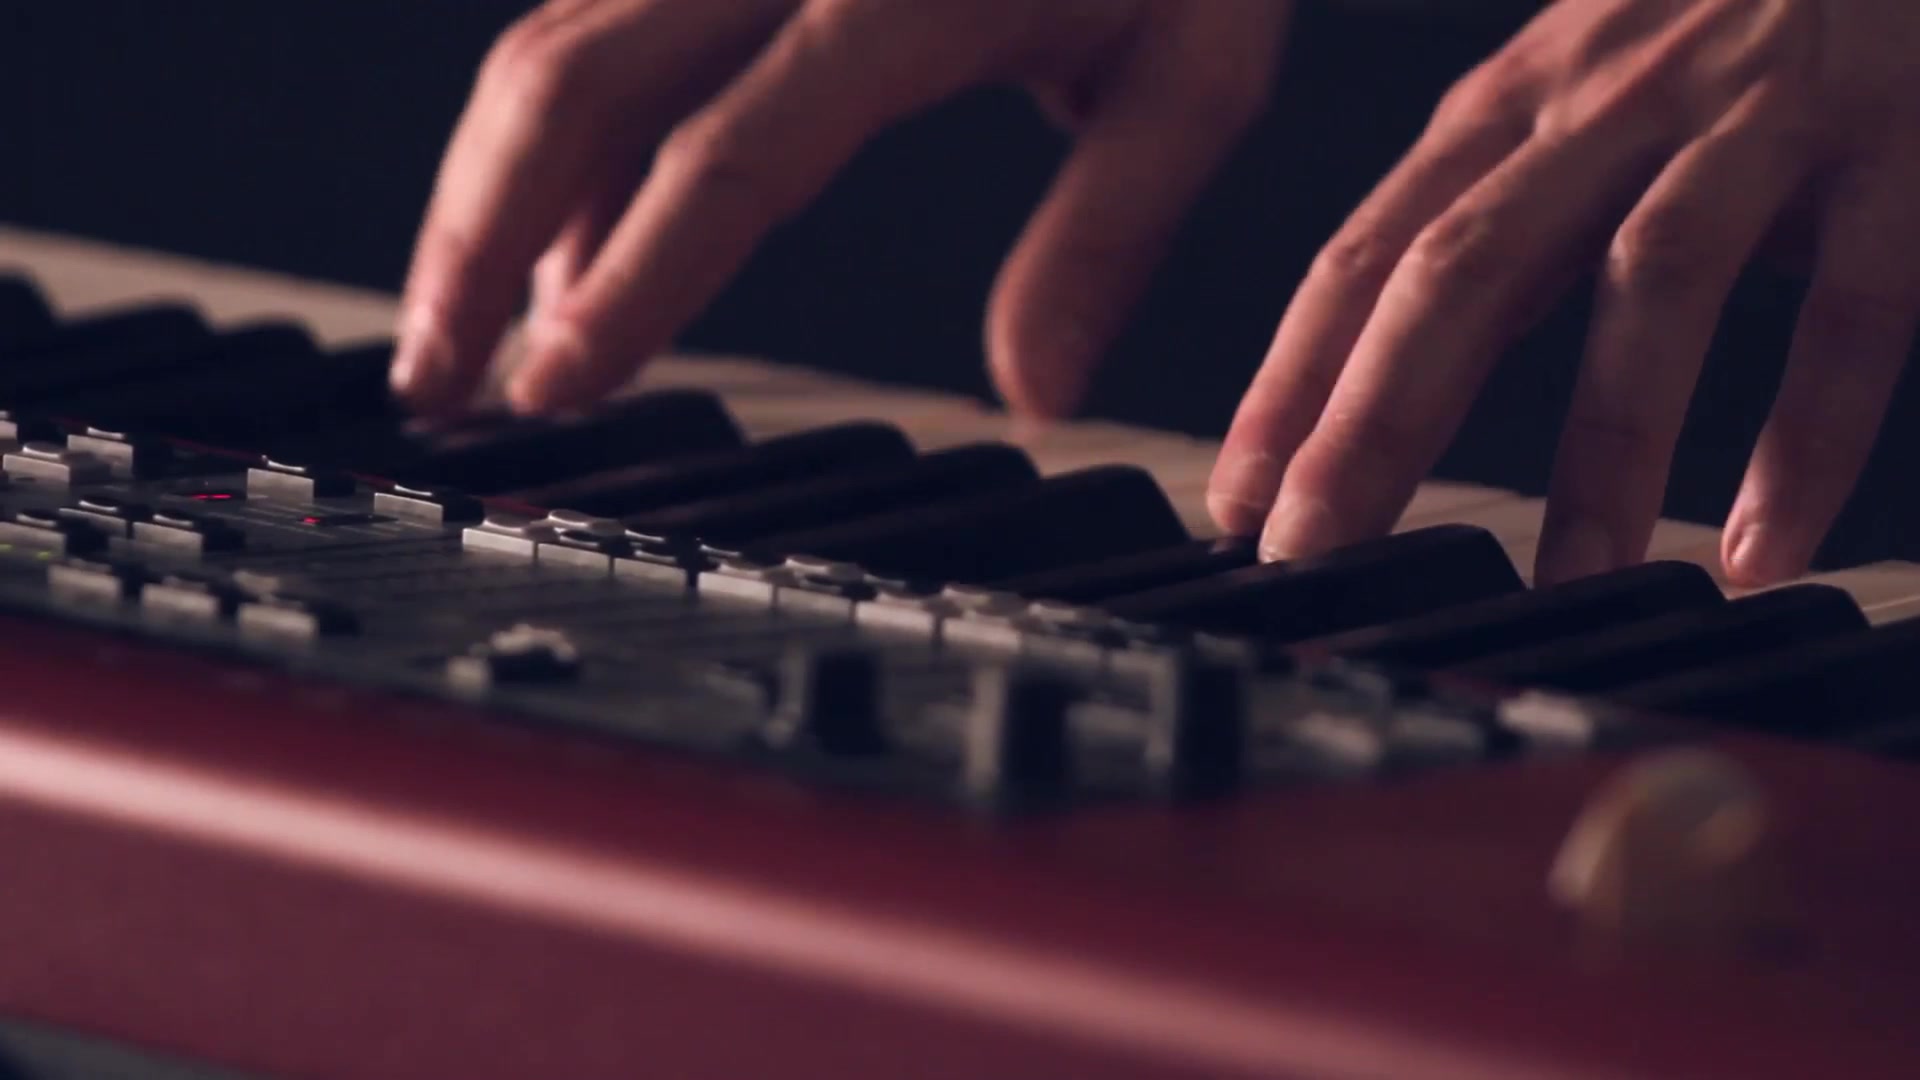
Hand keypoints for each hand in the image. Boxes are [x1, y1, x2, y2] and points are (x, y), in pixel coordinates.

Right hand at [391, 0, 1287, 421]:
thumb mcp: (1197, 67)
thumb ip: (1110, 228)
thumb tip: (1035, 392)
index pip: (732, 154)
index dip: (632, 278)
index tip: (558, 387)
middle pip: (575, 86)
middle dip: (481, 243)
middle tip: (438, 384)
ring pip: (554, 52)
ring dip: (489, 200)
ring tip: (460, 337)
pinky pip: (594, 28)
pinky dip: (553, 149)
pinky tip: (555, 251)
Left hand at [1208, 0, 1919, 587]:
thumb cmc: (1731, 8)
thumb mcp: (1581, 88)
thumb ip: (1498, 209)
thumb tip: (1382, 366)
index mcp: (1517, 105)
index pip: (1367, 253)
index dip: (1291, 381)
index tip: (1237, 503)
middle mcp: (1613, 102)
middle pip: (1463, 271)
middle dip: (1374, 422)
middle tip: (1317, 551)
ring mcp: (1756, 116)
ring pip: (1651, 287)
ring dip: (1603, 455)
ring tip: (1564, 589)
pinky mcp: (1898, 143)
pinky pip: (1847, 307)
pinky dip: (1804, 436)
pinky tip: (1762, 550)